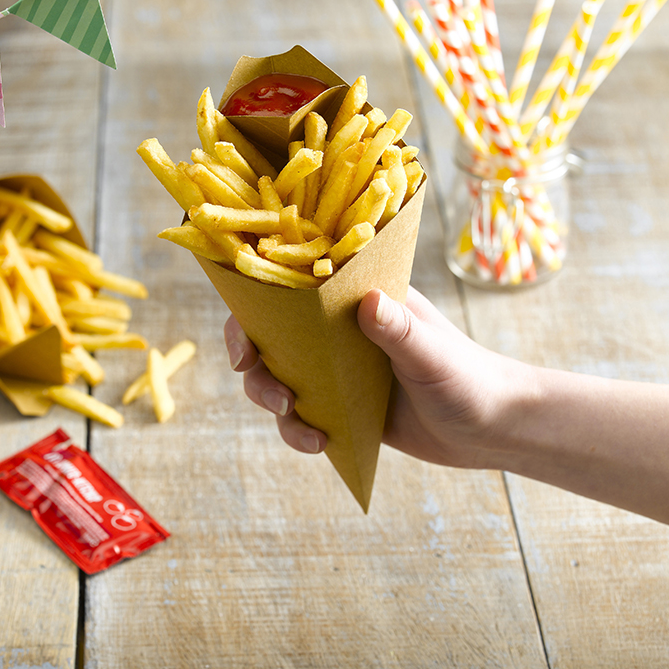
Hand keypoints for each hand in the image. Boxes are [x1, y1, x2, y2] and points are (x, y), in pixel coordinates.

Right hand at [224, 285, 531, 467]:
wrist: (492, 429)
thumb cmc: (470, 379)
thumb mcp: (433, 354)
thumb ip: (399, 330)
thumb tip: (370, 302)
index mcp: (359, 301)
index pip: (294, 293)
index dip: (256, 313)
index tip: (245, 347)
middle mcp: (341, 332)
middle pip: (273, 340)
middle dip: (259, 370)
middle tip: (276, 398)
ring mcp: (340, 371)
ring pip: (282, 380)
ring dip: (275, 404)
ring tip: (301, 427)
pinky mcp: (345, 407)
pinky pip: (304, 415)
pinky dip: (299, 431)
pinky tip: (320, 444)